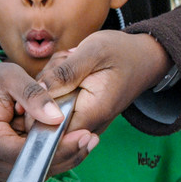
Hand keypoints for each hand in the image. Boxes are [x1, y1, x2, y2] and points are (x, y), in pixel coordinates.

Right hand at [0, 59, 94, 181]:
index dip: (58, 147)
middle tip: (91, 139)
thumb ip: (33, 95)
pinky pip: (32, 168)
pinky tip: (69, 143)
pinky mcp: (2, 169)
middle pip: (34, 168)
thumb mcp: (11, 77)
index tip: (84, 135)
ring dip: (62, 158)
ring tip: (85, 140)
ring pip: (36, 172)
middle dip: (66, 155)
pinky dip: (51, 157)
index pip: (27, 153)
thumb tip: (57, 118)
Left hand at [33, 31, 171, 173]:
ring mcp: (84, 120)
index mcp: (91, 113)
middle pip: (45, 116)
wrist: (144, 58)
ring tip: (70, 62)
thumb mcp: (93, 53)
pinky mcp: (80, 112)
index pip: (50, 129)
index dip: (36, 108)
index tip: (45, 80)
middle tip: (63, 63)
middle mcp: (87, 124)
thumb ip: (65, 73)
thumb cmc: (122, 52)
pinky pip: (57, 102)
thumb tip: (38, 91)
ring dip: (52, 82)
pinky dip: (58, 84)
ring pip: (49, 107)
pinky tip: (71, 69)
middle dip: (45, 88)